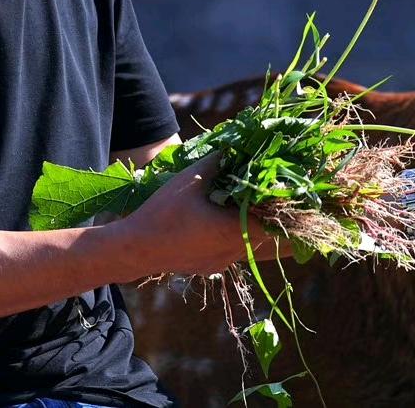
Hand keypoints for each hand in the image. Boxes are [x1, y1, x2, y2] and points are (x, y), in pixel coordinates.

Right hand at [118, 153, 266, 277]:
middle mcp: (233, 252)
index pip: (275, 225)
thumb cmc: (164, 212)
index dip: (279, 207)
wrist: (134, 249)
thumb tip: (235, 147)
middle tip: (258, 189)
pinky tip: (218, 219)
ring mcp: (222, 263)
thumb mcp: (191, 178)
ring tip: (237, 201)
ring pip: (247, 242)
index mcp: (234, 231)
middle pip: (263, 233)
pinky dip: (232, 234)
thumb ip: (218, 161)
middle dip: (262, 211)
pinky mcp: (210, 267)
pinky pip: (231, 249)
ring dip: (247, 223)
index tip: (276, 188)